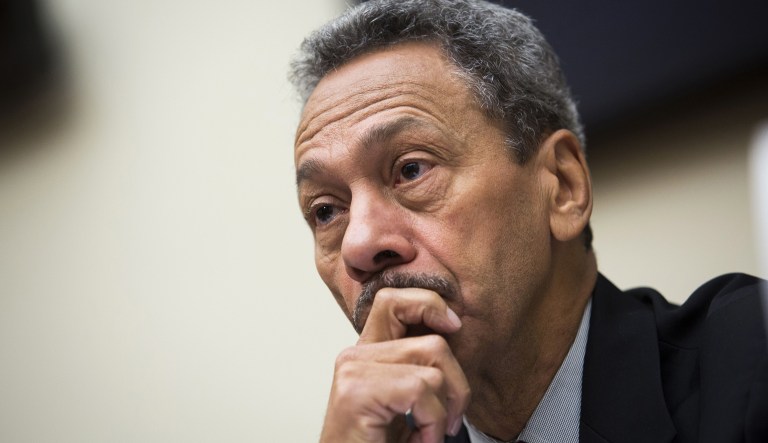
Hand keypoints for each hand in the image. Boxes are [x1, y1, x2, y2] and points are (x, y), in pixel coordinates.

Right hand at [319, 288, 470, 442]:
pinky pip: (421, 389)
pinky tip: (417, 441)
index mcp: (368, 354)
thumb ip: (420, 368)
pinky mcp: (357, 391)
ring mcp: (353, 370)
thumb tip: (452, 330)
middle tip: (448, 420)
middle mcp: (355, 356)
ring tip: (426, 436)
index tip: (453, 326)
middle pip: (432, 340)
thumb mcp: (408, 405)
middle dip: (456, 383)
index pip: (393, 301)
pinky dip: (431, 423)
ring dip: (444, 411)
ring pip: (431, 364)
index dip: (428, 304)